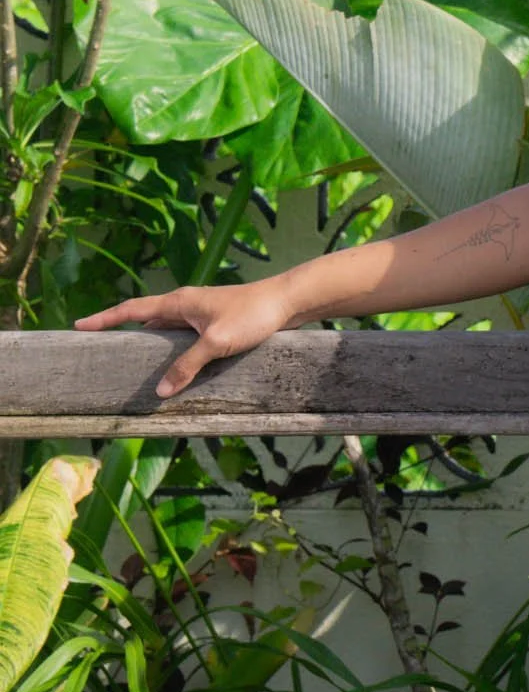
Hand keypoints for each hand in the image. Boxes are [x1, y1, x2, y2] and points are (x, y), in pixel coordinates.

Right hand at [73, 279, 297, 397]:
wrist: (286, 301)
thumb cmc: (251, 315)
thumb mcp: (216, 343)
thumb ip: (187, 365)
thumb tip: (160, 391)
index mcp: (179, 302)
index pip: (132, 309)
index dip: (105, 319)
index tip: (80, 326)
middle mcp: (185, 304)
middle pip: (145, 316)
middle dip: (120, 329)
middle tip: (98, 344)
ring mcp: (200, 312)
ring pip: (164, 327)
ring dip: (147, 339)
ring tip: (128, 359)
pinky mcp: (215, 321)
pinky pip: (182, 334)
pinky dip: (169, 346)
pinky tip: (172, 363)